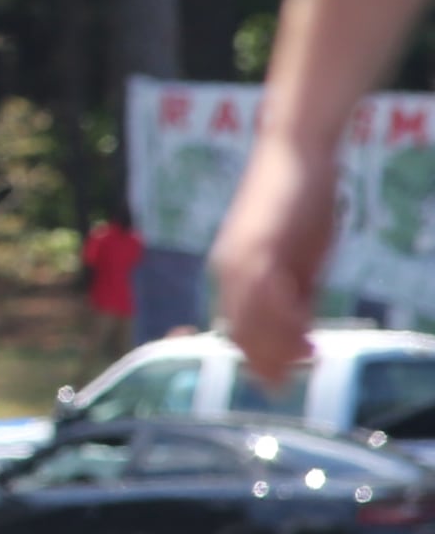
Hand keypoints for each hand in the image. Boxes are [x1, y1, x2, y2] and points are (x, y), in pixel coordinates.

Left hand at [212, 134, 338, 385]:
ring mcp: (239, 258)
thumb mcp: (301, 260)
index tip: (284, 378)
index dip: (261, 358)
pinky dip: (281, 315)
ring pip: (249, 317)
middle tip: (294, 377)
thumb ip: (297, 293)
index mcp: (233, 274)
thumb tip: (301, 332)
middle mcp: (228, 269)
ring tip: (305, 358)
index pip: (239, 331)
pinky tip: (303, 326)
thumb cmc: (300, 205)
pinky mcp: (257, 245)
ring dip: (276, 344)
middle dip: (267, 360)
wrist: (295, 155)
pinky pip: (263, 291)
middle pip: (240, 331)